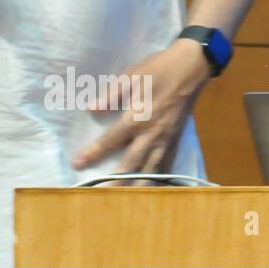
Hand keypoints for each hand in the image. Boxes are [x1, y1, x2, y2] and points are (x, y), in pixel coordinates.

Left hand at [71, 39, 211, 183]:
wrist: (190, 68)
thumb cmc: (157, 70)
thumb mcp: (130, 76)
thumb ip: (111, 95)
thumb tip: (92, 110)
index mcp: (138, 117)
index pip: (111, 140)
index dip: (93, 153)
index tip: (78, 164)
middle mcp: (152, 133)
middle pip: (131, 163)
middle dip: (115, 180)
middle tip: (100, 193)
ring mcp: (166, 139)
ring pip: (151, 169)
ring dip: (138, 184)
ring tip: (125, 199)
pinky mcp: (176, 139)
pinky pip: (167, 164)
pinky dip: (159, 177)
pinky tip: (151, 187)